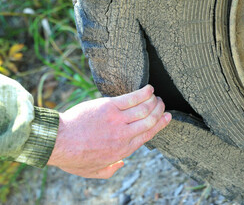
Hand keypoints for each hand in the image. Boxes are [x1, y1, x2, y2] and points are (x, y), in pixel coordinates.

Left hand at [47, 85, 171, 178]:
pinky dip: (143, 93)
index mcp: (123, 149)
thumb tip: (121, 164)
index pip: (148, 134)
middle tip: (162, 104)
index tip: (167, 117)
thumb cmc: (74, 156)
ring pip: (144, 109)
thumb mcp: (92, 172)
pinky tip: (148, 88)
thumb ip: (110, 170)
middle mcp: (125, 135)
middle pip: (150, 120)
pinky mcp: (109, 107)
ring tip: (156, 96)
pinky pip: (132, 98)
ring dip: (153, 101)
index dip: (161, 124)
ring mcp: (118, 120)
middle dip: (159, 110)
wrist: (59, 141)